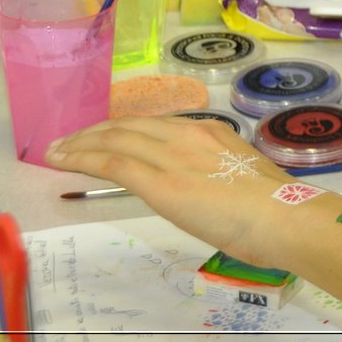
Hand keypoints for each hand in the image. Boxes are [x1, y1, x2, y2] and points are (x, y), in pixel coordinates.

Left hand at [46, 116, 295, 266]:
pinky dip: (82, 158)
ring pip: (114, 140)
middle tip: (68, 140)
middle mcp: (189, 134)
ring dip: (80, 144)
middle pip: (128, 126)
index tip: (103, 137)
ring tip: (56, 150)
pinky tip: (63, 161)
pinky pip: (112, 162)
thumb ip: (216, 175)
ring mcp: (173, 155)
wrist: (284, 214)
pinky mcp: (160, 181)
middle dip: (93, 132)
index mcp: (211, 133)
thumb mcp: (242, 177)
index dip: (123, 129)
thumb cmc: (275, 207)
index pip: (155, 126)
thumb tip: (202, 189)